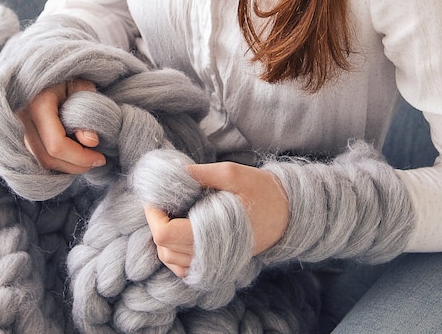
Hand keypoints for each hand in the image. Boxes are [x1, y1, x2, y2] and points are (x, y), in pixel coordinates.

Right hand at [15, 78, 105, 173]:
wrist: (39, 67)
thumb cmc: (64, 74)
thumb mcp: (81, 85)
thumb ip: (88, 111)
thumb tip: (91, 141)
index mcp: (36, 105)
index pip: (56, 144)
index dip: (80, 157)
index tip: (100, 158)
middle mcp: (19, 120)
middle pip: (46, 158)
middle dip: (75, 166)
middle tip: (97, 161)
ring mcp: (13, 129)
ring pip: (39, 162)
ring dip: (65, 166)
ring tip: (85, 158)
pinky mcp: (14, 135)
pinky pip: (34, 158)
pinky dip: (55, 162)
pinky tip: (71, 156)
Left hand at [144, 161, 288, 276]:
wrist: (288, 214)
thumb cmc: (262, 191)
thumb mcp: (232, 173)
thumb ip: (201, 173)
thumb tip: (173, 174)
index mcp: (213, 235)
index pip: (165, 235)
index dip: (153, 214)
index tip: (155, 195)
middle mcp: (211, 257)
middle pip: (163, 249)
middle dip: (156, 221)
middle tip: (164, 199)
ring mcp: (213, 265)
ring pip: (170, 260)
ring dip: (163, 236)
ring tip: (173, 211)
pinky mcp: (215, 266)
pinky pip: (183, 267)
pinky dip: (174, 250)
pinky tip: (181, 228)